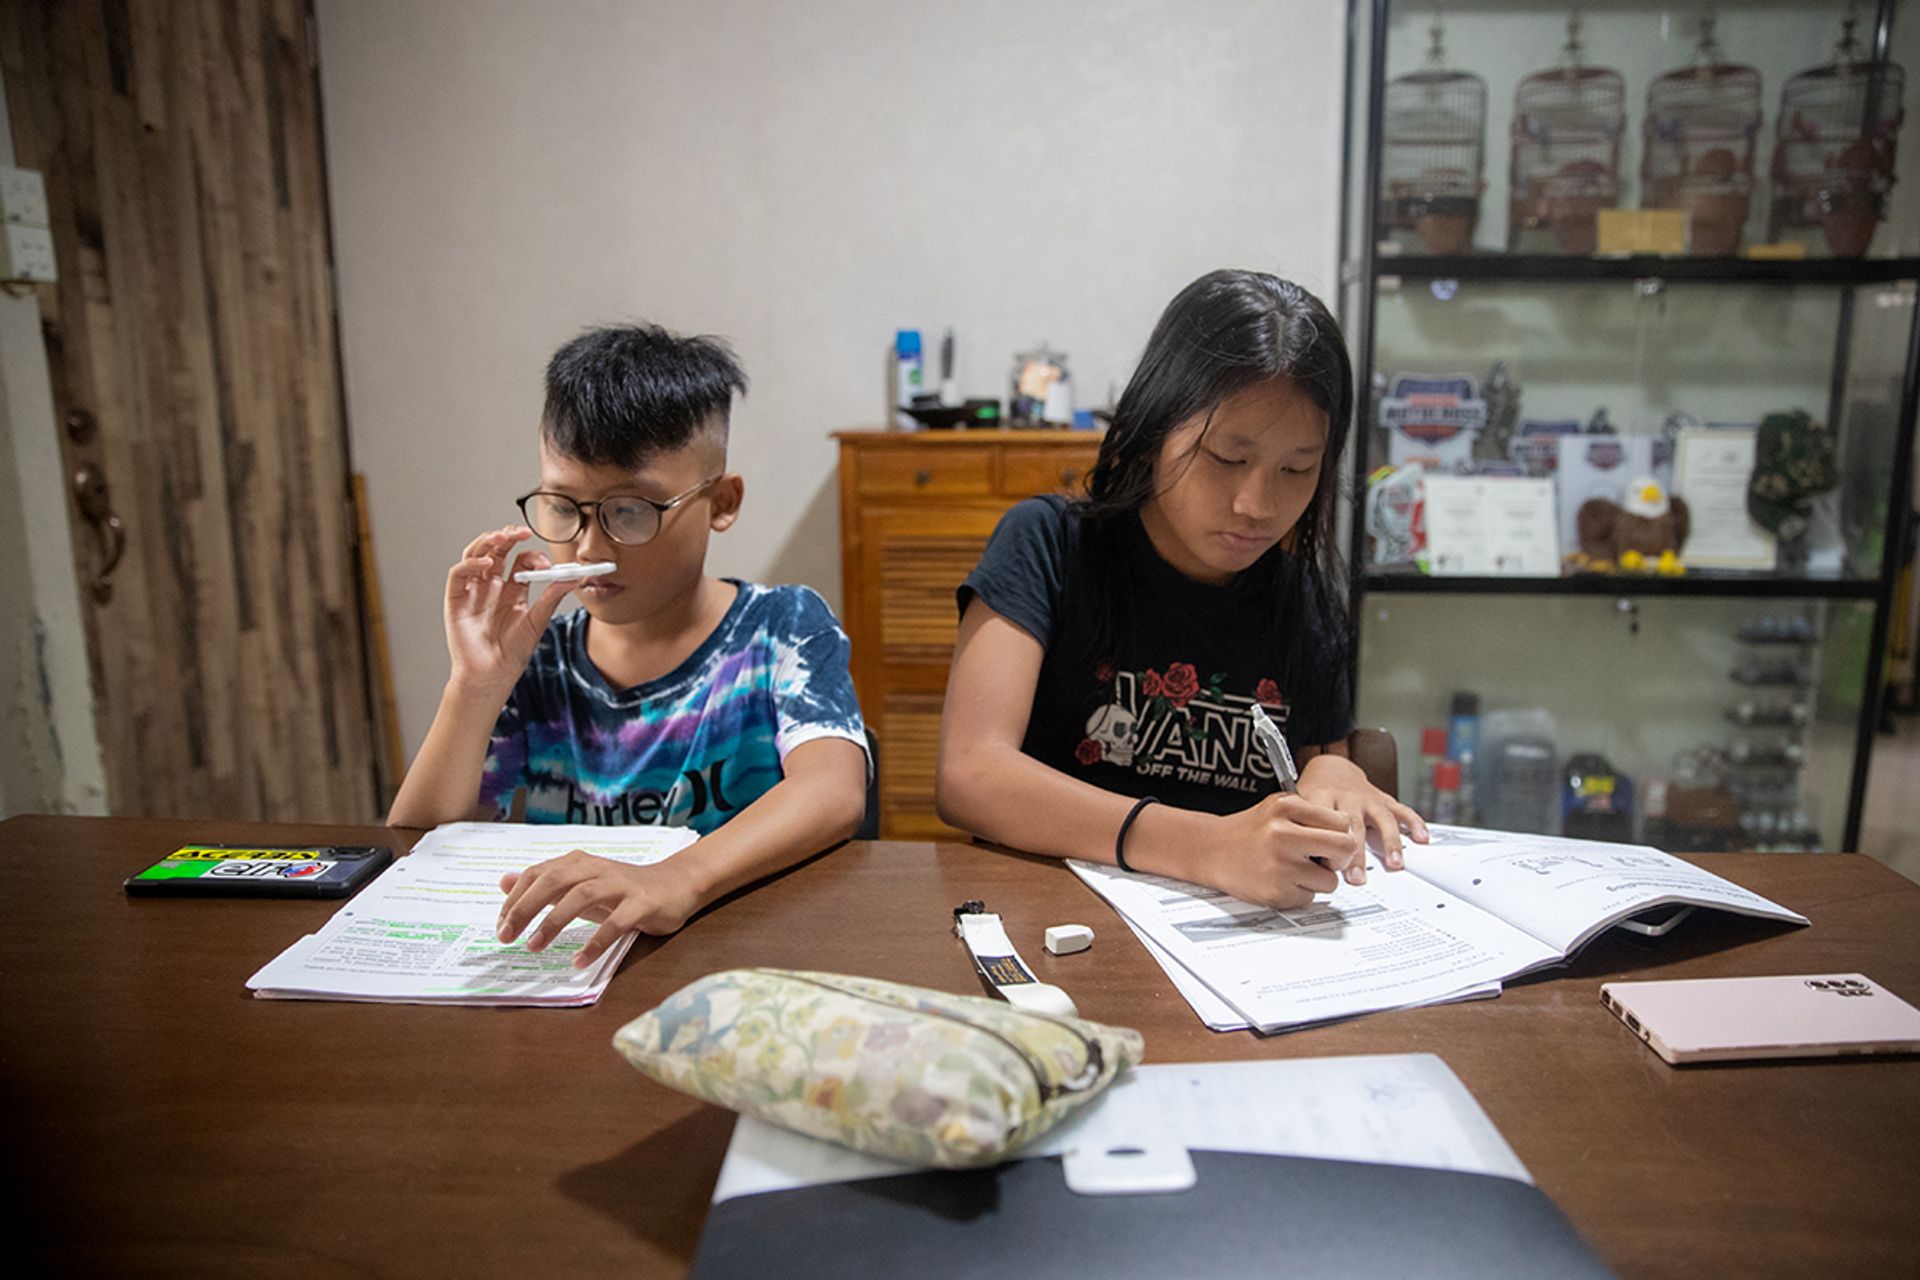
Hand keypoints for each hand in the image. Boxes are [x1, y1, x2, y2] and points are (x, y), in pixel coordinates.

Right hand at [444, 525, 571, 694]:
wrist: (492, 677)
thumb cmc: (512, 653)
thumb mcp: (536, 622)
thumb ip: (551, 598)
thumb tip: (573, 577)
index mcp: (512, 591)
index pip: (520, 562)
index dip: (532, 556)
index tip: (546, 564)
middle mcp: (491, 587)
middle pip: (497, 552)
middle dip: (508, 538)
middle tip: (521, 532)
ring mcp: (473, 591)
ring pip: (476, 555)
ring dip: (488, 542)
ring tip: (503, 537)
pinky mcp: (456, 599)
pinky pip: (459, 574)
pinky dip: (470, 563)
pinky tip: (486, 563)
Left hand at [495, 851, 705, 967]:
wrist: (675, 885)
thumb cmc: (621, 890)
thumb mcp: (578, 886)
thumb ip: (543, 886)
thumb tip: (503, 882)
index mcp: (578, 863)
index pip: (538, 874)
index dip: (515, 899)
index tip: (500, 927)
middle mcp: (597, 868)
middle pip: (554, 880)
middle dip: (525, 907)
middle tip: (506, 936)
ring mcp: (620, 884)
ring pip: (581, 896)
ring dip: (554, 922)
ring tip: (534, 947)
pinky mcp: (642, 903)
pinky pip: (616, 922)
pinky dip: (596, 942)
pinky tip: (580, 960)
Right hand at [1193, 794, 1366, 908]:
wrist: (1211, 850)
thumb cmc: (1250, 830)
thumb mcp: (1279, 808)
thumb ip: (1314, 817)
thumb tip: (1351, 837)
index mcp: (1285, 807)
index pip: (1342, 823)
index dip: (1342, 834)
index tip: (1331, 839)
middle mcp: (1282, 834)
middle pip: (1344, 849)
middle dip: (1340, 858)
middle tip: (1326, 859)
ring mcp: (1278, 866)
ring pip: (1330, 881)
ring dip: (1318, 879)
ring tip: (1294, 869)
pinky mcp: (1275, 893)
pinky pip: (1309, 898)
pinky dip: (1300, 893)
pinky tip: (1280, 880)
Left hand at [1297, 754, 1428, 872]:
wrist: (1329, 770)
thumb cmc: (1314, 795)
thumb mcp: (1301, 809)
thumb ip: (1305, 833)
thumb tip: (1306, 866)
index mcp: (1321, 798)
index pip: (1324, 821)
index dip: (1326, 845)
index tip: (1328, 867)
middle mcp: (1347, 797)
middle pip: (1353, 824)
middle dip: (1355, 853)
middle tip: (1356, 877)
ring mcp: (1368, 798)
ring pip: (1382, 818)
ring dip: (1390, 842)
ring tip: (1394, 863)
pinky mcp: (1384, 800)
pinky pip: (1402, 810)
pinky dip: (1414, 823)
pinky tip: (1422, 838)